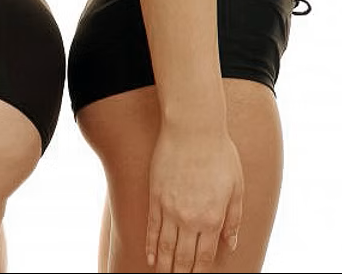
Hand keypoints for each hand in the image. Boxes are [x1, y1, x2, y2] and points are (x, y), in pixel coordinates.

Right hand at [146, 124, 243, 272]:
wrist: (193, 128)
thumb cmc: (219, 153)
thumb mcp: (237, 188)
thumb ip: (233, 219)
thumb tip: (231, 244)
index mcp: (213, 218)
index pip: (204, 256)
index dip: (199, 273)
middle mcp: (190, 218)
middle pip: (183, 256)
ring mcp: (169, 207)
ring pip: (165, 246)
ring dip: (164, 266)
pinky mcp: (155, 195)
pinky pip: (152, 227)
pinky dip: (151, 245)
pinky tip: (150, 256)